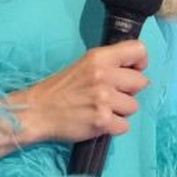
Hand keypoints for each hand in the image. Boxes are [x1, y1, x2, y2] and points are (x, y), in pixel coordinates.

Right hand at [0, 40, 148, 154]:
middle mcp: (104, 75)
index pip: (139, 49)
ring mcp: (104, 99)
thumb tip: (136, 69)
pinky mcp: (102, 121)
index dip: (140, 62)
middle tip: (110, 95)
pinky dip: (113, 127)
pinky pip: (125, 126)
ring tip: (101, 109)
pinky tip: (97, 122)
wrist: (35, 111)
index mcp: (99, 57)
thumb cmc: (60, 89)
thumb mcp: (84, 65)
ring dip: (121, 111)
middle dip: (129, 91)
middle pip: (141, 82)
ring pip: (134, 107)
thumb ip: (109, 63)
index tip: (132, 71)